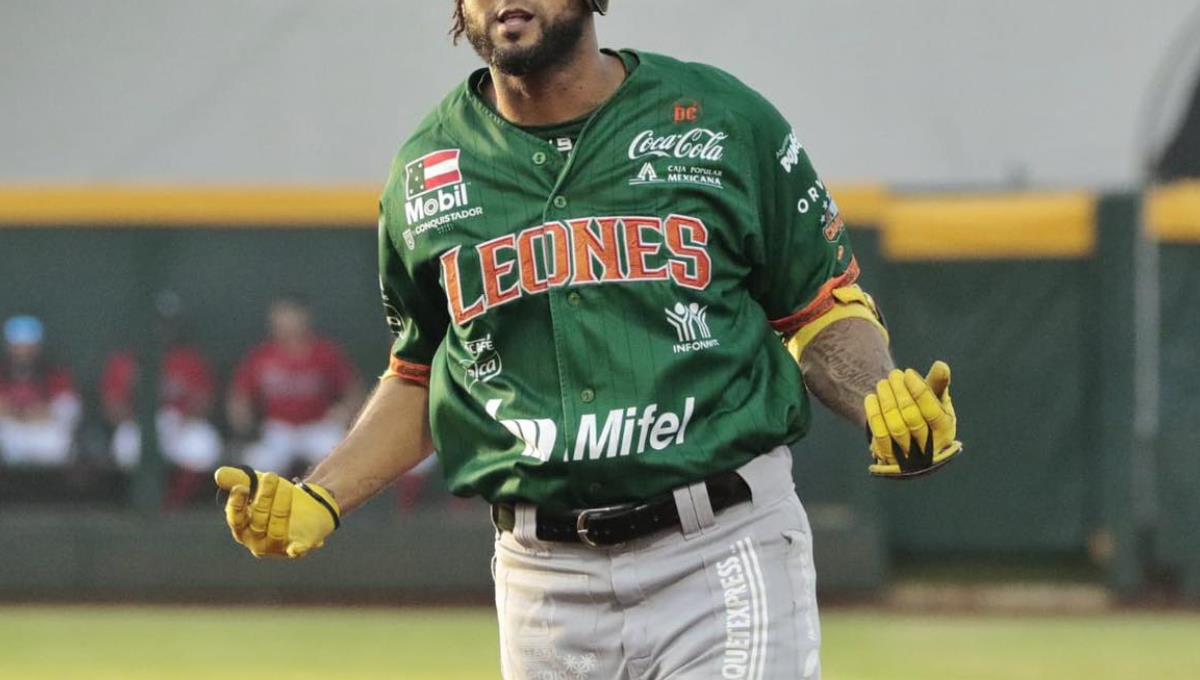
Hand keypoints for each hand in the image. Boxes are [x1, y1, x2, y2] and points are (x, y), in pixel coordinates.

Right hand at [213, 466, 340, 557]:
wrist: (310, 508)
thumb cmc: (276, 499)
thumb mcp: (258, 485)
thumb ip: (239, 479)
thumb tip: (219, 474)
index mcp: (242, 528)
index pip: (236, 518)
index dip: (237, 504)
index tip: (242, 487)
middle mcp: (256, 541)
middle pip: (258, 521)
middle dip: (265, 497)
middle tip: (272, 476)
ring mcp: (277, 547)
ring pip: (276, 530)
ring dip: (281, 507)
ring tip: (287, 486)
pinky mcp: (298, 547)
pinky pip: (296, 551)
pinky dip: (296, 550)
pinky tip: (297, 548)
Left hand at [864, 361, 962, 478]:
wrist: (907, 440)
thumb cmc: (925, 412)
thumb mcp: (935, 398)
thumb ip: (938, 383)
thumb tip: (941, 365)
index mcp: (946, 431)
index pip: (933, 412)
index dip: (919, 391)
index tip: (907, 373)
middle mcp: (930, 448)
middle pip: (912, 418)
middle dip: (901, 393)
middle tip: (893, 374)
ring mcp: (908, 456)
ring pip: (895, 426)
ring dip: (886, 401)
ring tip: (882, 383)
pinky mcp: (888, 457)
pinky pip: (880, 435)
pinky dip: (874, 414)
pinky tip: (871, 397)